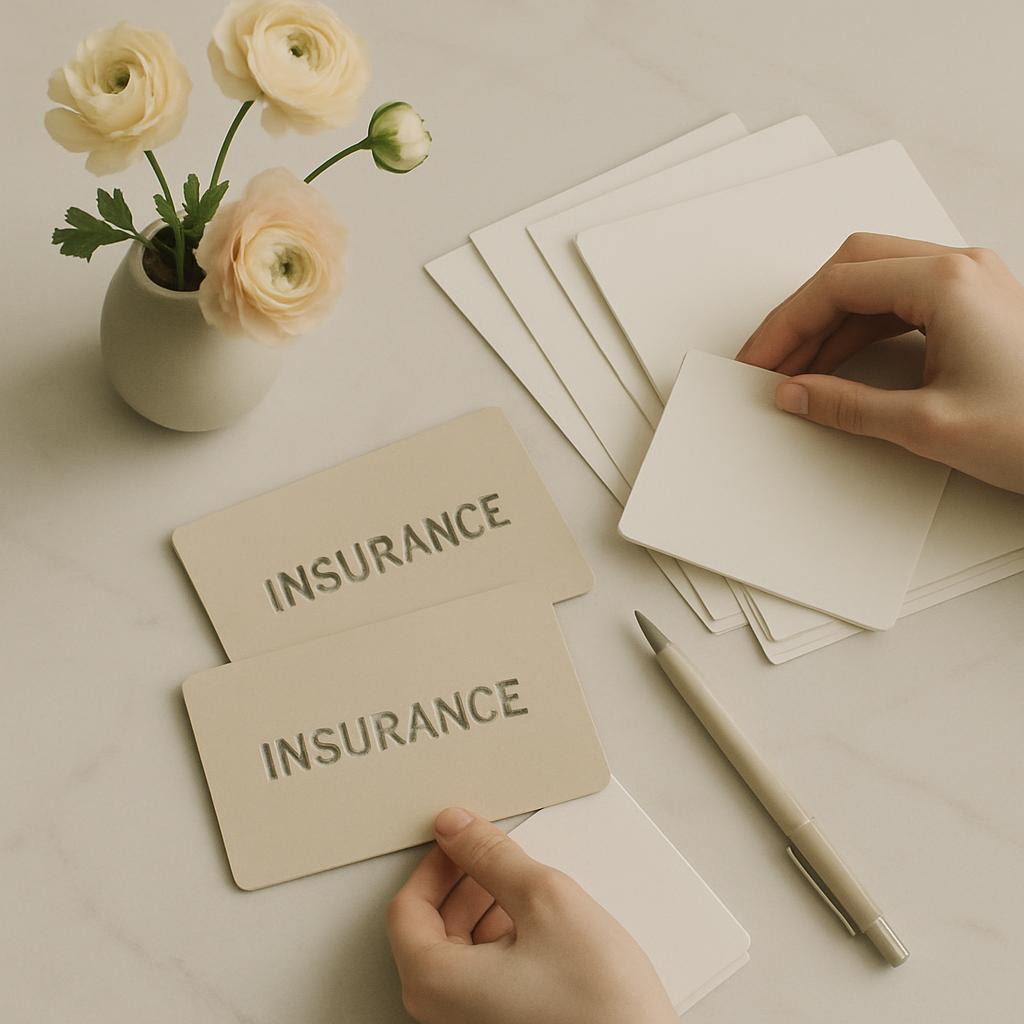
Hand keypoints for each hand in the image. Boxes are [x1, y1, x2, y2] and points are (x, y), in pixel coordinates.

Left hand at [387, 807, 676, 1023]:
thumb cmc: (599, 1009)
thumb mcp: (545, 901)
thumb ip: (492, 855)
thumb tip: (457, 829)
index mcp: (435, 982)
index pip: (407, 905)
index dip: (436, 862)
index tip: (461, 837)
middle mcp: (443, 1012)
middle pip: (431, 927)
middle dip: (463, 881)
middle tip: (493, 853)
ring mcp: (472, 1023)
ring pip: (460, 949)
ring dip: (485, 907)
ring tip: (525, 885)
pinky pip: (482, 972)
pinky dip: (502, 938)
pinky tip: (539, 924)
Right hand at [736, 233, 1023, 493]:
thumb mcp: (927, 425)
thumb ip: (847, 405)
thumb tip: (794, 394)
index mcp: (947, 283)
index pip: (838, 285)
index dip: (786, 325)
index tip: (759, 361)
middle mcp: (959, 269)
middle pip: (852, 267)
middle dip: (803, 313)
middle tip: (772, 359)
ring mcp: (970, 283)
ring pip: (874, 281)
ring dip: (830, 321)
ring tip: (799, 369)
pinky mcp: (975, 305)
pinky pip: (900, 301)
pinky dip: (861, 328)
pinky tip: (840, 362)